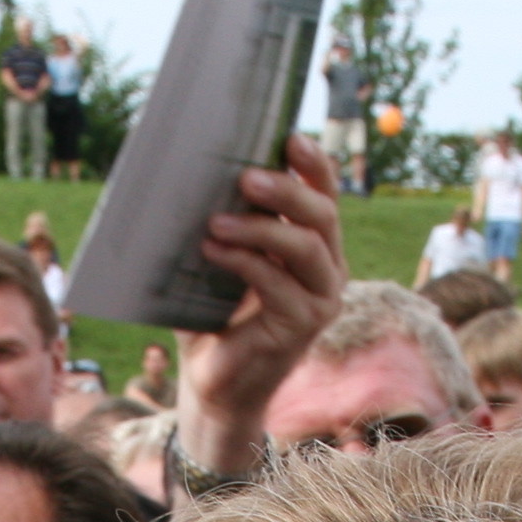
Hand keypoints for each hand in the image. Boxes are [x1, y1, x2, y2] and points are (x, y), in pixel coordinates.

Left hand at [175, 135, 349, 475]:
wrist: (214, 384)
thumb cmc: (213, 316)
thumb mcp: (219, 260)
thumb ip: (223, 220)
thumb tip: (193, 170)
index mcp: (314, 245)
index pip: (325, 194)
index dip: (313, 164)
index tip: (289, 138)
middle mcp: (328, 269)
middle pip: (321, 215)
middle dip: (286, 190)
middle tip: (245, 176)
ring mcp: (321, 299)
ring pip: (306, 248)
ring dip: (261, 228)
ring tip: (216, 221)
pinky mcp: (304, 326)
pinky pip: (279, 283)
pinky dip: (244, 262)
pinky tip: (213, 251)